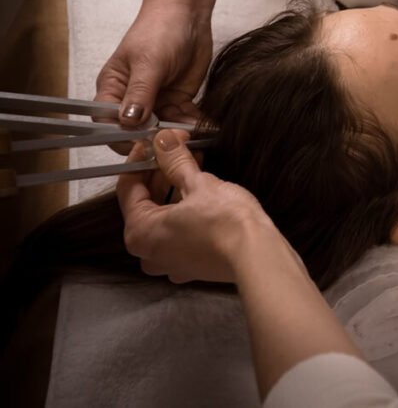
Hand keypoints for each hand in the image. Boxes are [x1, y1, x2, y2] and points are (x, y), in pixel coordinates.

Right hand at [95, 3, 212, 129]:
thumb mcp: (149, 62)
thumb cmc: (159, 31)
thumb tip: (128, 122)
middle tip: (174, 139)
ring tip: (193, 134)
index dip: (121, 138)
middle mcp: (132, 100)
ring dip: (177, 134)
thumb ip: (140, 93)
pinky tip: (205, 127)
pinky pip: (183, 121)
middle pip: (137, 132)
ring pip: (163, 130)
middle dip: (154, 139)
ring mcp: (156, 102)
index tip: (141, 143)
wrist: (188, 17)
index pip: (107, 124)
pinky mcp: (177, 101)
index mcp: (113, 89)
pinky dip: (193, 125)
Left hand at [117, 129, 279, 283]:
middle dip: (161, 175)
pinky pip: (179, 235)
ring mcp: (171, 264)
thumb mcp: (198, 183)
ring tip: (194, 169)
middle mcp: (148, 253)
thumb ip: (175, 161)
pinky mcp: (192, 267)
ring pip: (163, 220)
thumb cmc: (226, 223)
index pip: (128, 188)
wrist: (258, 255)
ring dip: (174, 192)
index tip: (154, 144)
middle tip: (177, 151)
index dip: (141, 160)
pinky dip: (185, 214)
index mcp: (140, 233)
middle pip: (145, 205)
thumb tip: (163, 141)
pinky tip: (203, 196)